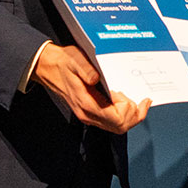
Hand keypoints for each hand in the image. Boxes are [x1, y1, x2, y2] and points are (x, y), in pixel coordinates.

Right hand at [31, 43, 149, 132]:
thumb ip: (86, 70)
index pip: (117, 118)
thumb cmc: (63, 63)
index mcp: (86, 104)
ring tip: (134, 100)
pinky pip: (112, 122)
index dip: (129, 109)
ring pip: (117, 127)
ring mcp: (89, 116)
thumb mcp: (75, 60)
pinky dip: (123, 115)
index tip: (128, 94)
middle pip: (120, 127)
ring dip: (130, 116)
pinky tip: (124, 101)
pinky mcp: (90, 114)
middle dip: (135, 115)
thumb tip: (96, 78)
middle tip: (139, 99)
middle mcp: (88, 114)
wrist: (48, 68)